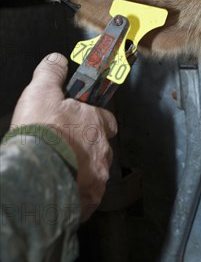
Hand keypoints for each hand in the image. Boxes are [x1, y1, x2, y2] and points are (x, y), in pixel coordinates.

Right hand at [11, 53, 117, 220]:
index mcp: (96, 124)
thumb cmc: (41, 134)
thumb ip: (51, 74)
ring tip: (61, 169)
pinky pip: (87, 196)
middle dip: (88, 147)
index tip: (82, 120)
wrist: (32, 177)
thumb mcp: (41, 92)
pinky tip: (61, 188)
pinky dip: (77, 192)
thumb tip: (57, 60)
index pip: (107, 119)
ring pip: (96, 172)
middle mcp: (102, 152)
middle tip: (67, 147)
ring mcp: (98, 178)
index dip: (95, 119)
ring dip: (83, 170)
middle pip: (102, 147)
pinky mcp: (88, 202)